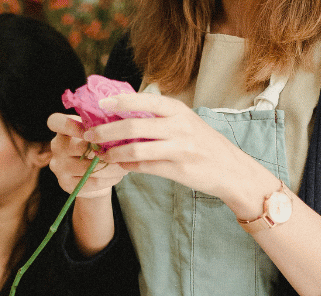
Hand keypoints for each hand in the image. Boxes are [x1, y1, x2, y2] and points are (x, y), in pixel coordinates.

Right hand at [47, 113, 127, 200]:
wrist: (93, 177)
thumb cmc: (97, 148)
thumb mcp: (96, 134)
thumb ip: (100, 126)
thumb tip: (118, 124)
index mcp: (61, 130)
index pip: (55, 122)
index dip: (72, 125)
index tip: (94, 130)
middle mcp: (56, 148)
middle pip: (80, 147)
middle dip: (106, 149)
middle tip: (124, 149)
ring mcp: (59, 168)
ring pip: (89, 168)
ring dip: (112, 167)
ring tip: (125, 164)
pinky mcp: (66, 184)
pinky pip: (92, 182)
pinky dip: (109, 179)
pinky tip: (118, 175)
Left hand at [80, 93, 279, 218]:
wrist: (230, 169)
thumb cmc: (203, 143)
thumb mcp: (185, 122)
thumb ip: (159, 118)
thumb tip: (124, 114)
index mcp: (178, 110)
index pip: (143, 100)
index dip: (119, 101)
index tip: (100, 105)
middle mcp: (178, 126)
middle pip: (133, 126)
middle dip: (106, 131)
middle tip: (90, 135)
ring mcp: (178, 148)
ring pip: (136, 149)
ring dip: (114, 153)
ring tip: (102, 155)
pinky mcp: (177, 169)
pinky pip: (145, 167)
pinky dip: (128, 166)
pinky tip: (120, 166)